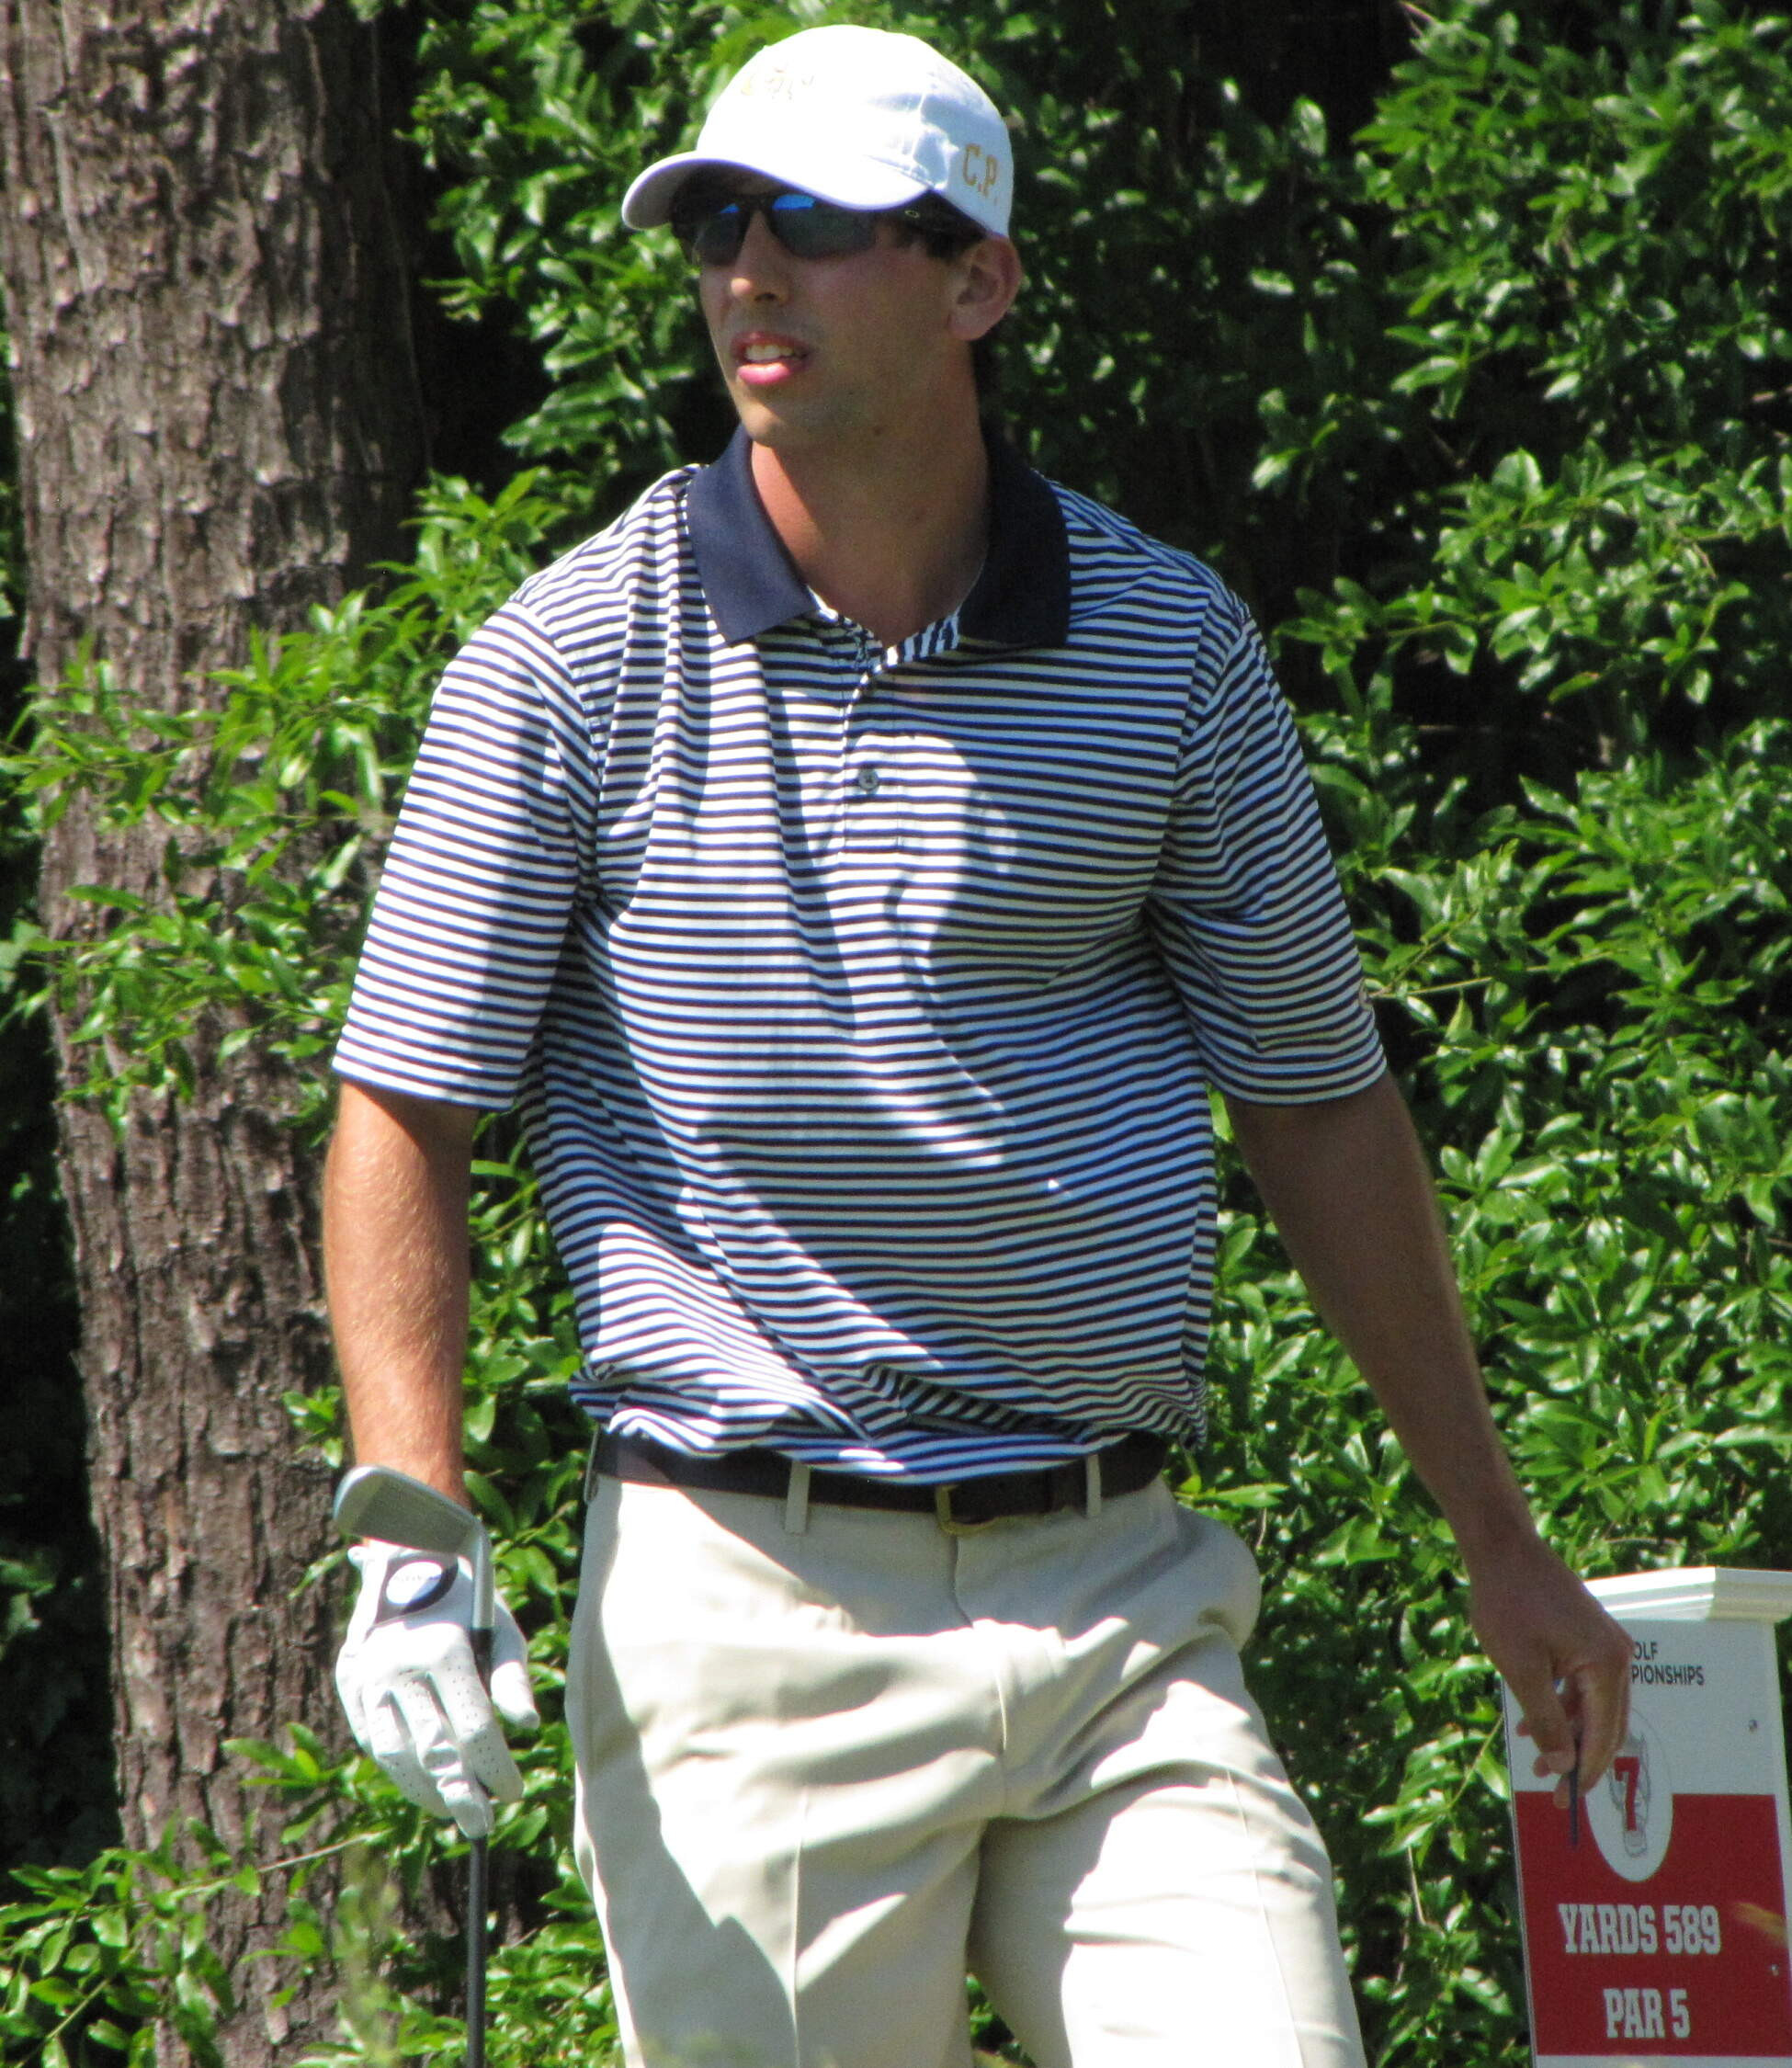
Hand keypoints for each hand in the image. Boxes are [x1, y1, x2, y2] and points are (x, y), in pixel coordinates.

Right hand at [335, 1541, 538, 1837]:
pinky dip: (398, 1767)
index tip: (514, 1792)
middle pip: (434, 1750)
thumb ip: (513, 1680)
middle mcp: (401, 1668)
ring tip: (452, 1809)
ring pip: (395, 1754)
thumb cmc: (469, 1603)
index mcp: (445, 1651)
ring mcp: (369, 1678)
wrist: (407, 1559)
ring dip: (424, 1789)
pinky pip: (373, 1740)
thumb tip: (528, 1726)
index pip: (475, 1729)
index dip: (497, 1768)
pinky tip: (422, 1783)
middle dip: (461, 1794)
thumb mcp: (500, 1631)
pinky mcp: (350, 1685)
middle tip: (482, 1825)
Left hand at [1465, 1531, 1630, 1802]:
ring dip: (1567, 1732)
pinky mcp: (1589, 1636)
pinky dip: (1563, 1705)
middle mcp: (1618, 1656)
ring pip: (1593, 1706)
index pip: (1603, 1735)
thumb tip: (1563, 1766)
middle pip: (1606, 1725)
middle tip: (1550, 1788)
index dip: (1585, 1772)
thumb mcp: (1522, 1669)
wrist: (1503, 1547)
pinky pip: (1583, 1684)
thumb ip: (1546, 1720)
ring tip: (1533, 1753)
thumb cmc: (1508, 1603)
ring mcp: (1606, 1644)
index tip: (1565, 1802)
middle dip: (1578, 1757)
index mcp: (1608, 1665)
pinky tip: (1531, 1718)